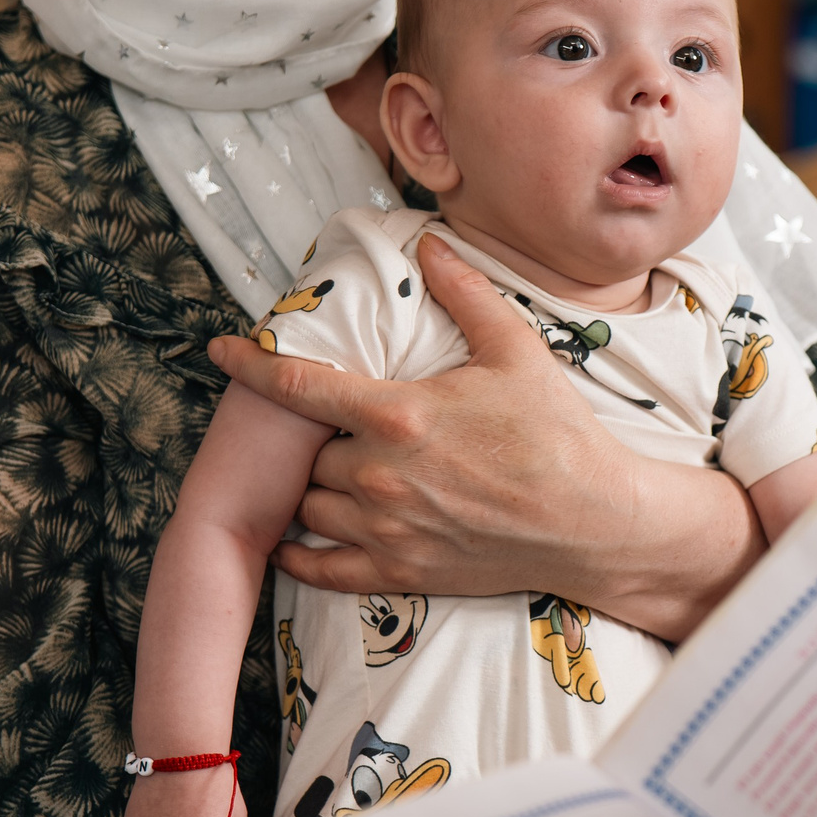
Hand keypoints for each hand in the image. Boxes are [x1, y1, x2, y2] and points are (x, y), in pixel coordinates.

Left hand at [206, 237, 762, 639]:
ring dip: (313, 488)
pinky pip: (323, 568)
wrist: (595, 522)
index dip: (250, 365)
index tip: (221, 351)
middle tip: (336, 423)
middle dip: (317, 436)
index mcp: (399, 415)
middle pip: (308, 452)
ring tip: (334, 472)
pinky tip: (294, 542)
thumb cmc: (559, 435)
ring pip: (309, 506)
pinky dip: (301, 555)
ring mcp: (387, 530)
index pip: (298, 386)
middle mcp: (380, 476)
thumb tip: (429, 243)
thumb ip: (464, 294)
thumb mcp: (516, 350)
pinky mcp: (401, 573)